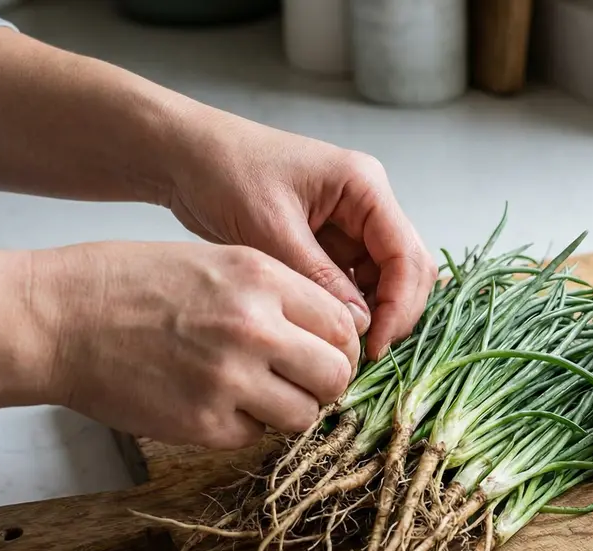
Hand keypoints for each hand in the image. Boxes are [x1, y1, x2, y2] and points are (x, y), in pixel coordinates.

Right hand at [35, 241, 358, 448]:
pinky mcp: (204, 425)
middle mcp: (254, 329)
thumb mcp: (216, 261)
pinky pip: (257, 436)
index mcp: (261, 280)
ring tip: (257, 393)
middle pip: (337, 375)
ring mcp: (230, 380)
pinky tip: (214, 401)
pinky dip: (245, 426)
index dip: (343, 345)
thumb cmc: (130, 284)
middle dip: (326, 382)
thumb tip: (331, 332)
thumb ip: (278, 295)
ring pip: (305, 414)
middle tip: (303, 380)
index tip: (329, 352)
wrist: (56, 318)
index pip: (345, 325)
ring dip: (290, 409)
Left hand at [163, 110, 437, 358]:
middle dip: (395, 312)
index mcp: (364, 186)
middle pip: (408, 267)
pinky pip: (357, 280)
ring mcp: (353, 221)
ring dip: (374, 312)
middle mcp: (368, 202)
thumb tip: (359, 325)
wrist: (184, 155)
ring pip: (386, 278)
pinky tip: (329, 329)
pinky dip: (350, 306)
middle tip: (366, 353)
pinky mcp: (332, 239)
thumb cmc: (223, 173)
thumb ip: (318, 277)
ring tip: (344, 345)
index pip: (407, 255)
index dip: (399, 305)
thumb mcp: (271, 229)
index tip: (375, 345)